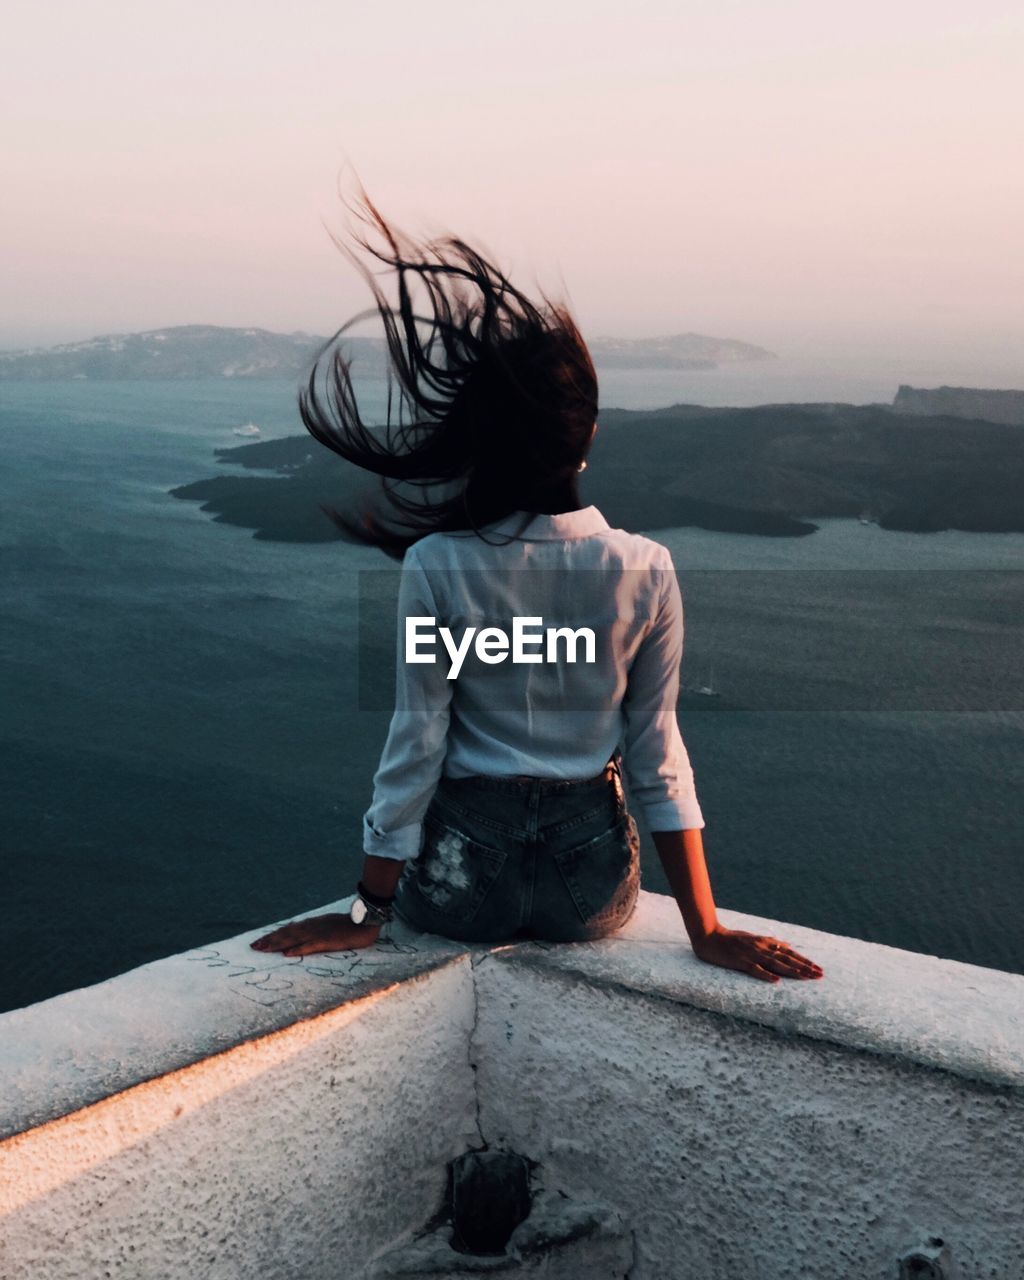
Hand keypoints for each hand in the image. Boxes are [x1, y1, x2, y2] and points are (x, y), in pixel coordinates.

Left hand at [250, 912, 380, 956]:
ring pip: (294, 939)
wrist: (366, 920)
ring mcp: (319, 933)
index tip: (260, 941)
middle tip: (254, 947)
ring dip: (277, 944)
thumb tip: (305, 939)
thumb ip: (318, 930)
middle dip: (270, 940)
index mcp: (313, 923)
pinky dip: (298, 949)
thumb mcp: (331, 925)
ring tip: (263, 949)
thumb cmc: (351, 925)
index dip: (274, 935)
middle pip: (287, 933)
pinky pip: (310, 946)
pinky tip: (287, 954)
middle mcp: (313, 926)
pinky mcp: (328, 941)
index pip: (289, 929)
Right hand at [691, 925, 822, 982]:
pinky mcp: (740, 962)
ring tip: (806, 978)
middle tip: (819, 975)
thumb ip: (771, 941)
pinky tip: (776, 981)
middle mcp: (761, 948)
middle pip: (787, 959)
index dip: (804, 961)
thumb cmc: (731, 938)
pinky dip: (766, 974)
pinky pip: (755, 969)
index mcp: (765, 943)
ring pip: (776, 964)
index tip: (818, 968)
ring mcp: (751, 955)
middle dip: (804, 967)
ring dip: (792, 971)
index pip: (789, 953)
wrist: (709, 936)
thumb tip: (787, 945)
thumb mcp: (753, 937)